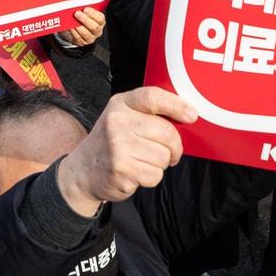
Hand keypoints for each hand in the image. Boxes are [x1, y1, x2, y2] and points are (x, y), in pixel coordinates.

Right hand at [54, 87, 195, 215]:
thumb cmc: (111, 142)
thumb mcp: (123, 117)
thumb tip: (187, 117)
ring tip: (142, 161)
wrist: (83, 170)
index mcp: (121, 104)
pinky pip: (155, 175)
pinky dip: (150, 177)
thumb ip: (148, 114)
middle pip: (167, 132)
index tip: (192, 115)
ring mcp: (118, 146)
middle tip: (168, 152)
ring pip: (164, 157)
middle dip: (174, 147)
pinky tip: (135, 172)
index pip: (152, 97)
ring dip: (160, 164)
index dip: (176, 105)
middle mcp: (117, 121)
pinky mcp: (121, 169)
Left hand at [58, 7, 103, 45]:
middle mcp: (97, 31)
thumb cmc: (81, 17)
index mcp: (100, 22)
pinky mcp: (81, 42)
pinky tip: (69, 27)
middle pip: (94, 27)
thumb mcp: (86, 12)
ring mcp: (90, 38)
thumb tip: (78, 2)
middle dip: (85, 19)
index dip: (93, 14)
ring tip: (72, 20)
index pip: (100, 19)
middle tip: (77, 13)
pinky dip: (73, 32)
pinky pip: (78, 38)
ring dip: (78, 26)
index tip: (85, 9)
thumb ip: (85, 8)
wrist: (74, 30)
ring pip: (86, 33)